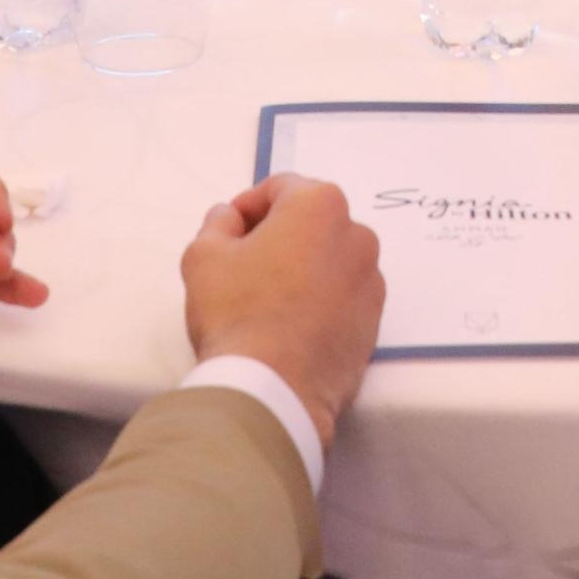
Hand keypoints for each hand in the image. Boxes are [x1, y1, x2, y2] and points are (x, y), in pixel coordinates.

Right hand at [180, 174, 382, 447]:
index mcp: (320, 206)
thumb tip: (230, 217)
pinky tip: (290, 323)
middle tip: (243, 263)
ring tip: (267, 298)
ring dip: (302, 267)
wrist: (274, 389)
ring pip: (329, 259)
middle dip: (278, 234)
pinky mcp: (374, 321)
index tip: (229, 231)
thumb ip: (218, 223)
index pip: (281, 189)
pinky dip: (320, 299)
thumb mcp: (204, 256)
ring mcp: (371, 281)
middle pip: (311, 221)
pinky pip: (343, 295)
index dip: (249, 207)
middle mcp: (357, 236)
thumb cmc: (237, 313)